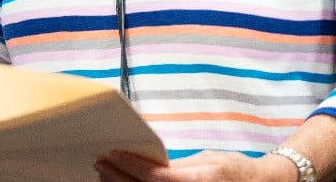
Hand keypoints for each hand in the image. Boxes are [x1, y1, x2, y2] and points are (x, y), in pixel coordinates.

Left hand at [96, 149, 296, 181]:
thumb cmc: (234, 171)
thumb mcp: (206, 161)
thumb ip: (177, 166)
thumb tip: (146, 162)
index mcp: (201, 181)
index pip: (157, 178)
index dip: (132, 167)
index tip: (114, 155)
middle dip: (119, 180)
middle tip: (101, 165)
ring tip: (107, 176)